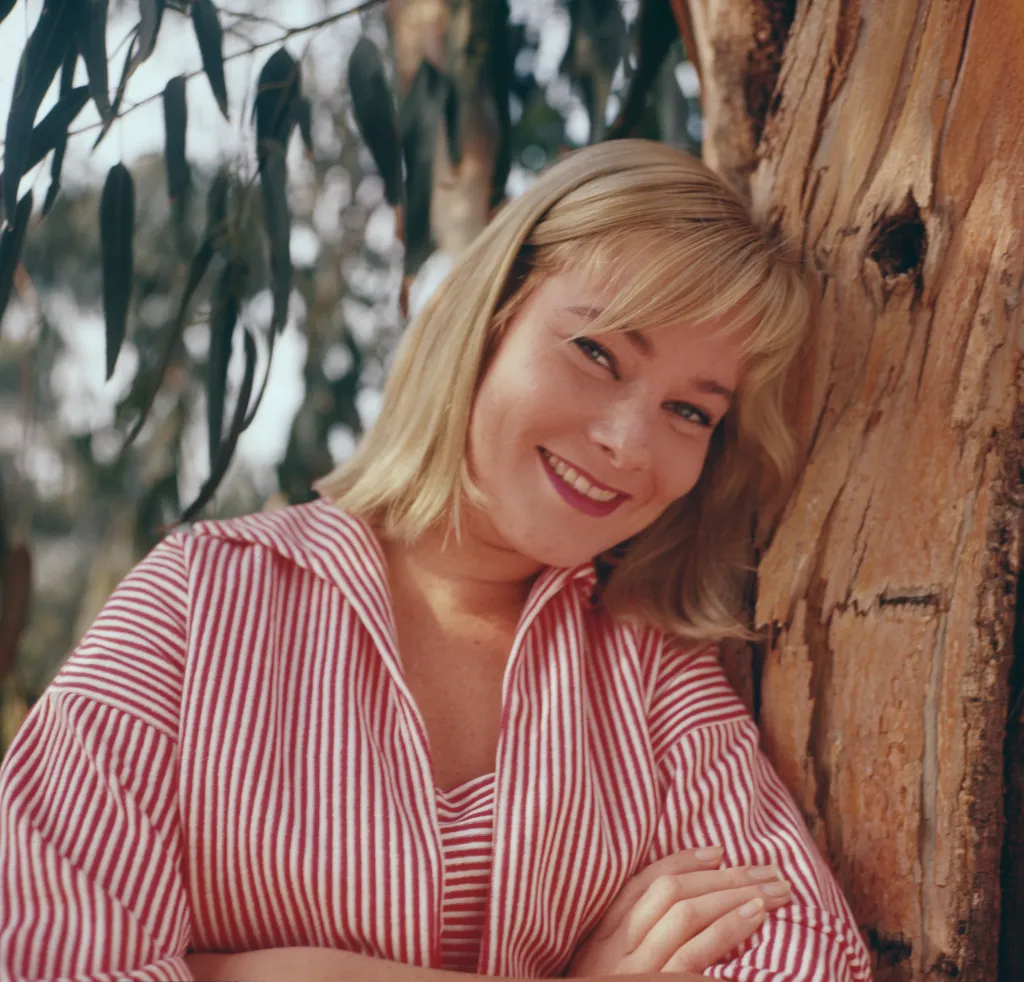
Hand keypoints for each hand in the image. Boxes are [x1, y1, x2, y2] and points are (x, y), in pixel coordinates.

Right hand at [565, 847, 791, 976]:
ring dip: (733, 898)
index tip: (718, 851)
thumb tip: (679, 910)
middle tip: (769, 872)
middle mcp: (613, 949)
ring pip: (685, 917)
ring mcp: (634, 970)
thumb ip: (628, 942)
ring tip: (771, 894)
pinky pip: (692, 956)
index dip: (682, 861)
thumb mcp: (603, 971)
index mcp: (600, 938)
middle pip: (670, 893)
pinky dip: (725, 933)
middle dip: (723, 877)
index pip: (640, 884)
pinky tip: (753, 920)